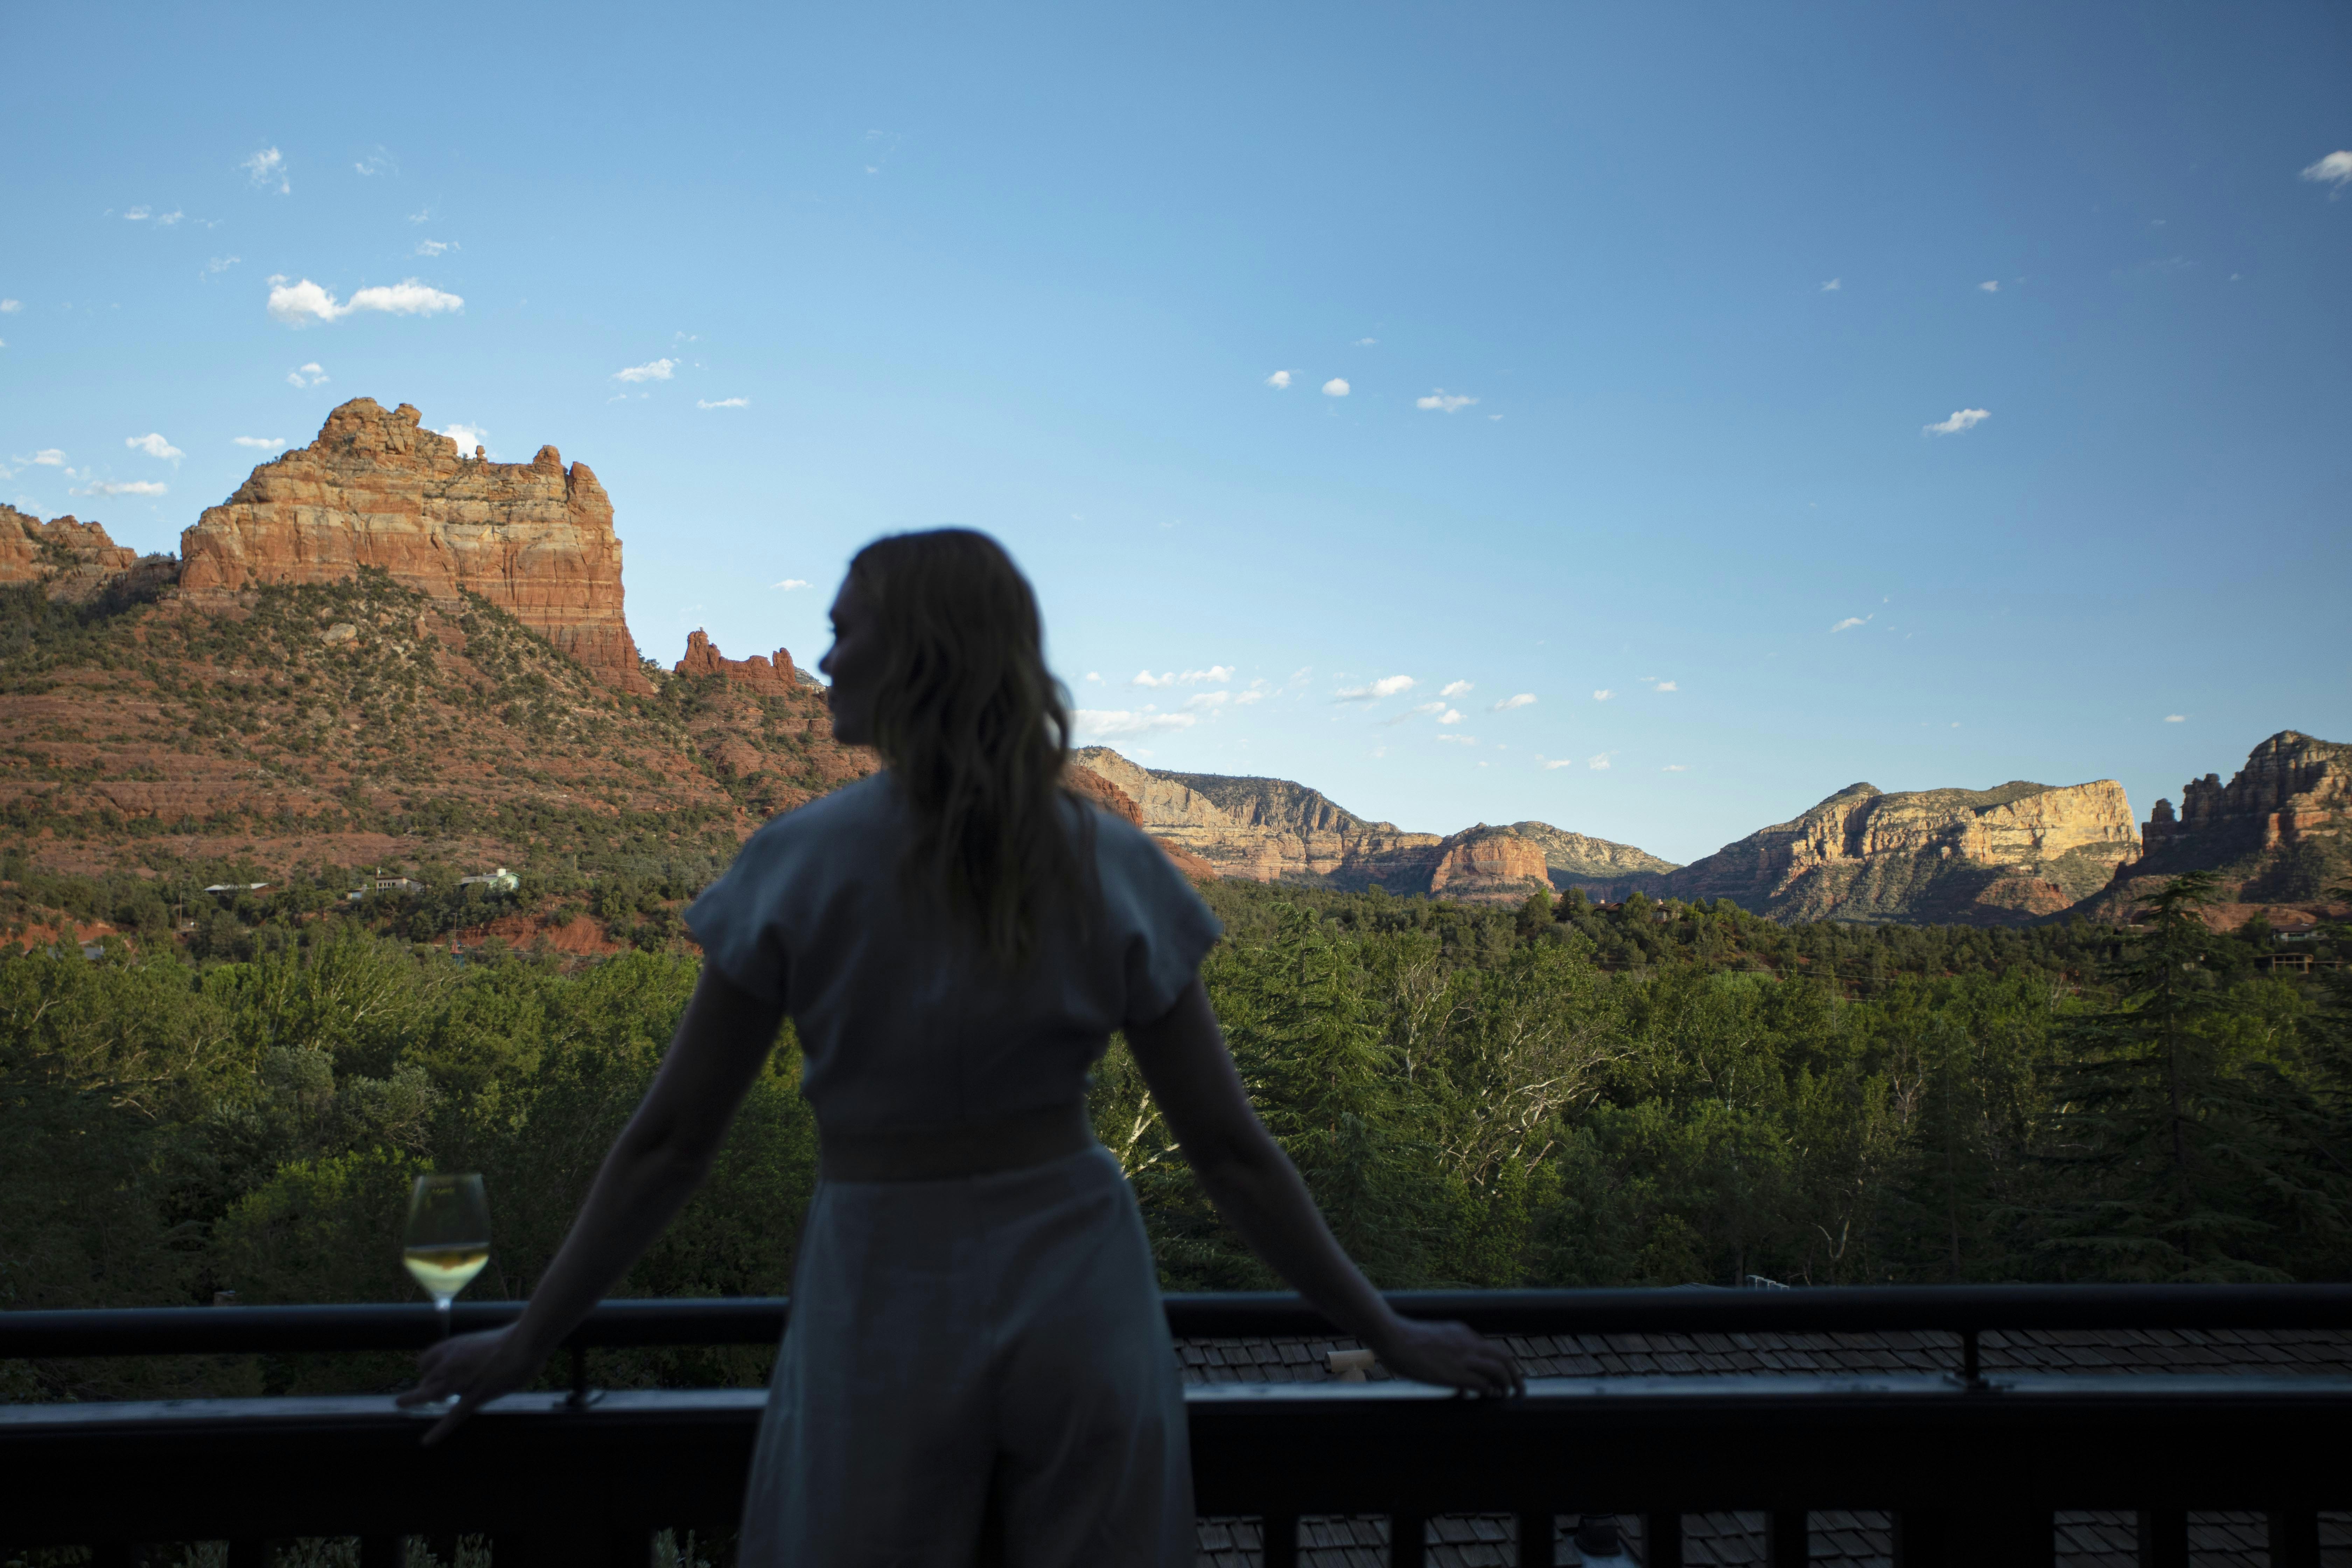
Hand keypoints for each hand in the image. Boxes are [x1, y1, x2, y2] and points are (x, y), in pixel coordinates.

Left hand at [396, 1323, 545, 1445]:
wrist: (522, 1345)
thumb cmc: (513, 1339)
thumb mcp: (491, 1338)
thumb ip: (484, 1350)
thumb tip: (493, 1359)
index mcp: (454, 1346)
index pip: (427, 1358)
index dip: (427, 1366)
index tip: (428, 1371)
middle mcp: (451, 1363)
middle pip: (426, 1377)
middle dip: (420, 1386)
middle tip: (407, 1395)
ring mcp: (459, 1381)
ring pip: (430, 1393)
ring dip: (418, 1398)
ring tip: (401, 1403)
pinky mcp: (472, 1398)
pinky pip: (452, 1417)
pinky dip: (438, 1431)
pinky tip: (426, 1442)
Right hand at [1367, 1317, 1523, 1396]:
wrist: (1393, 1336)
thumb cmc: (1406, 1339)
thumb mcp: (1435, 1338)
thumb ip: (1448, 1351)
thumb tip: (1454, 1370)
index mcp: (1462, 1333)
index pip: (1490, 1349)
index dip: (1500, 1365)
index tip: (1504, 1377)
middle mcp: (1468, 1343)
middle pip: (1503, 1358)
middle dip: (1515, 1375)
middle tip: (1519, 1389)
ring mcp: (1463, 1358)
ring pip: (1499, 1370)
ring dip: (1508, 1384)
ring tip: (1508, 1395)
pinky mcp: (1455, 1373)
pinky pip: (1482, 1384)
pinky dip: (1488, 1391)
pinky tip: (1488, 1397)